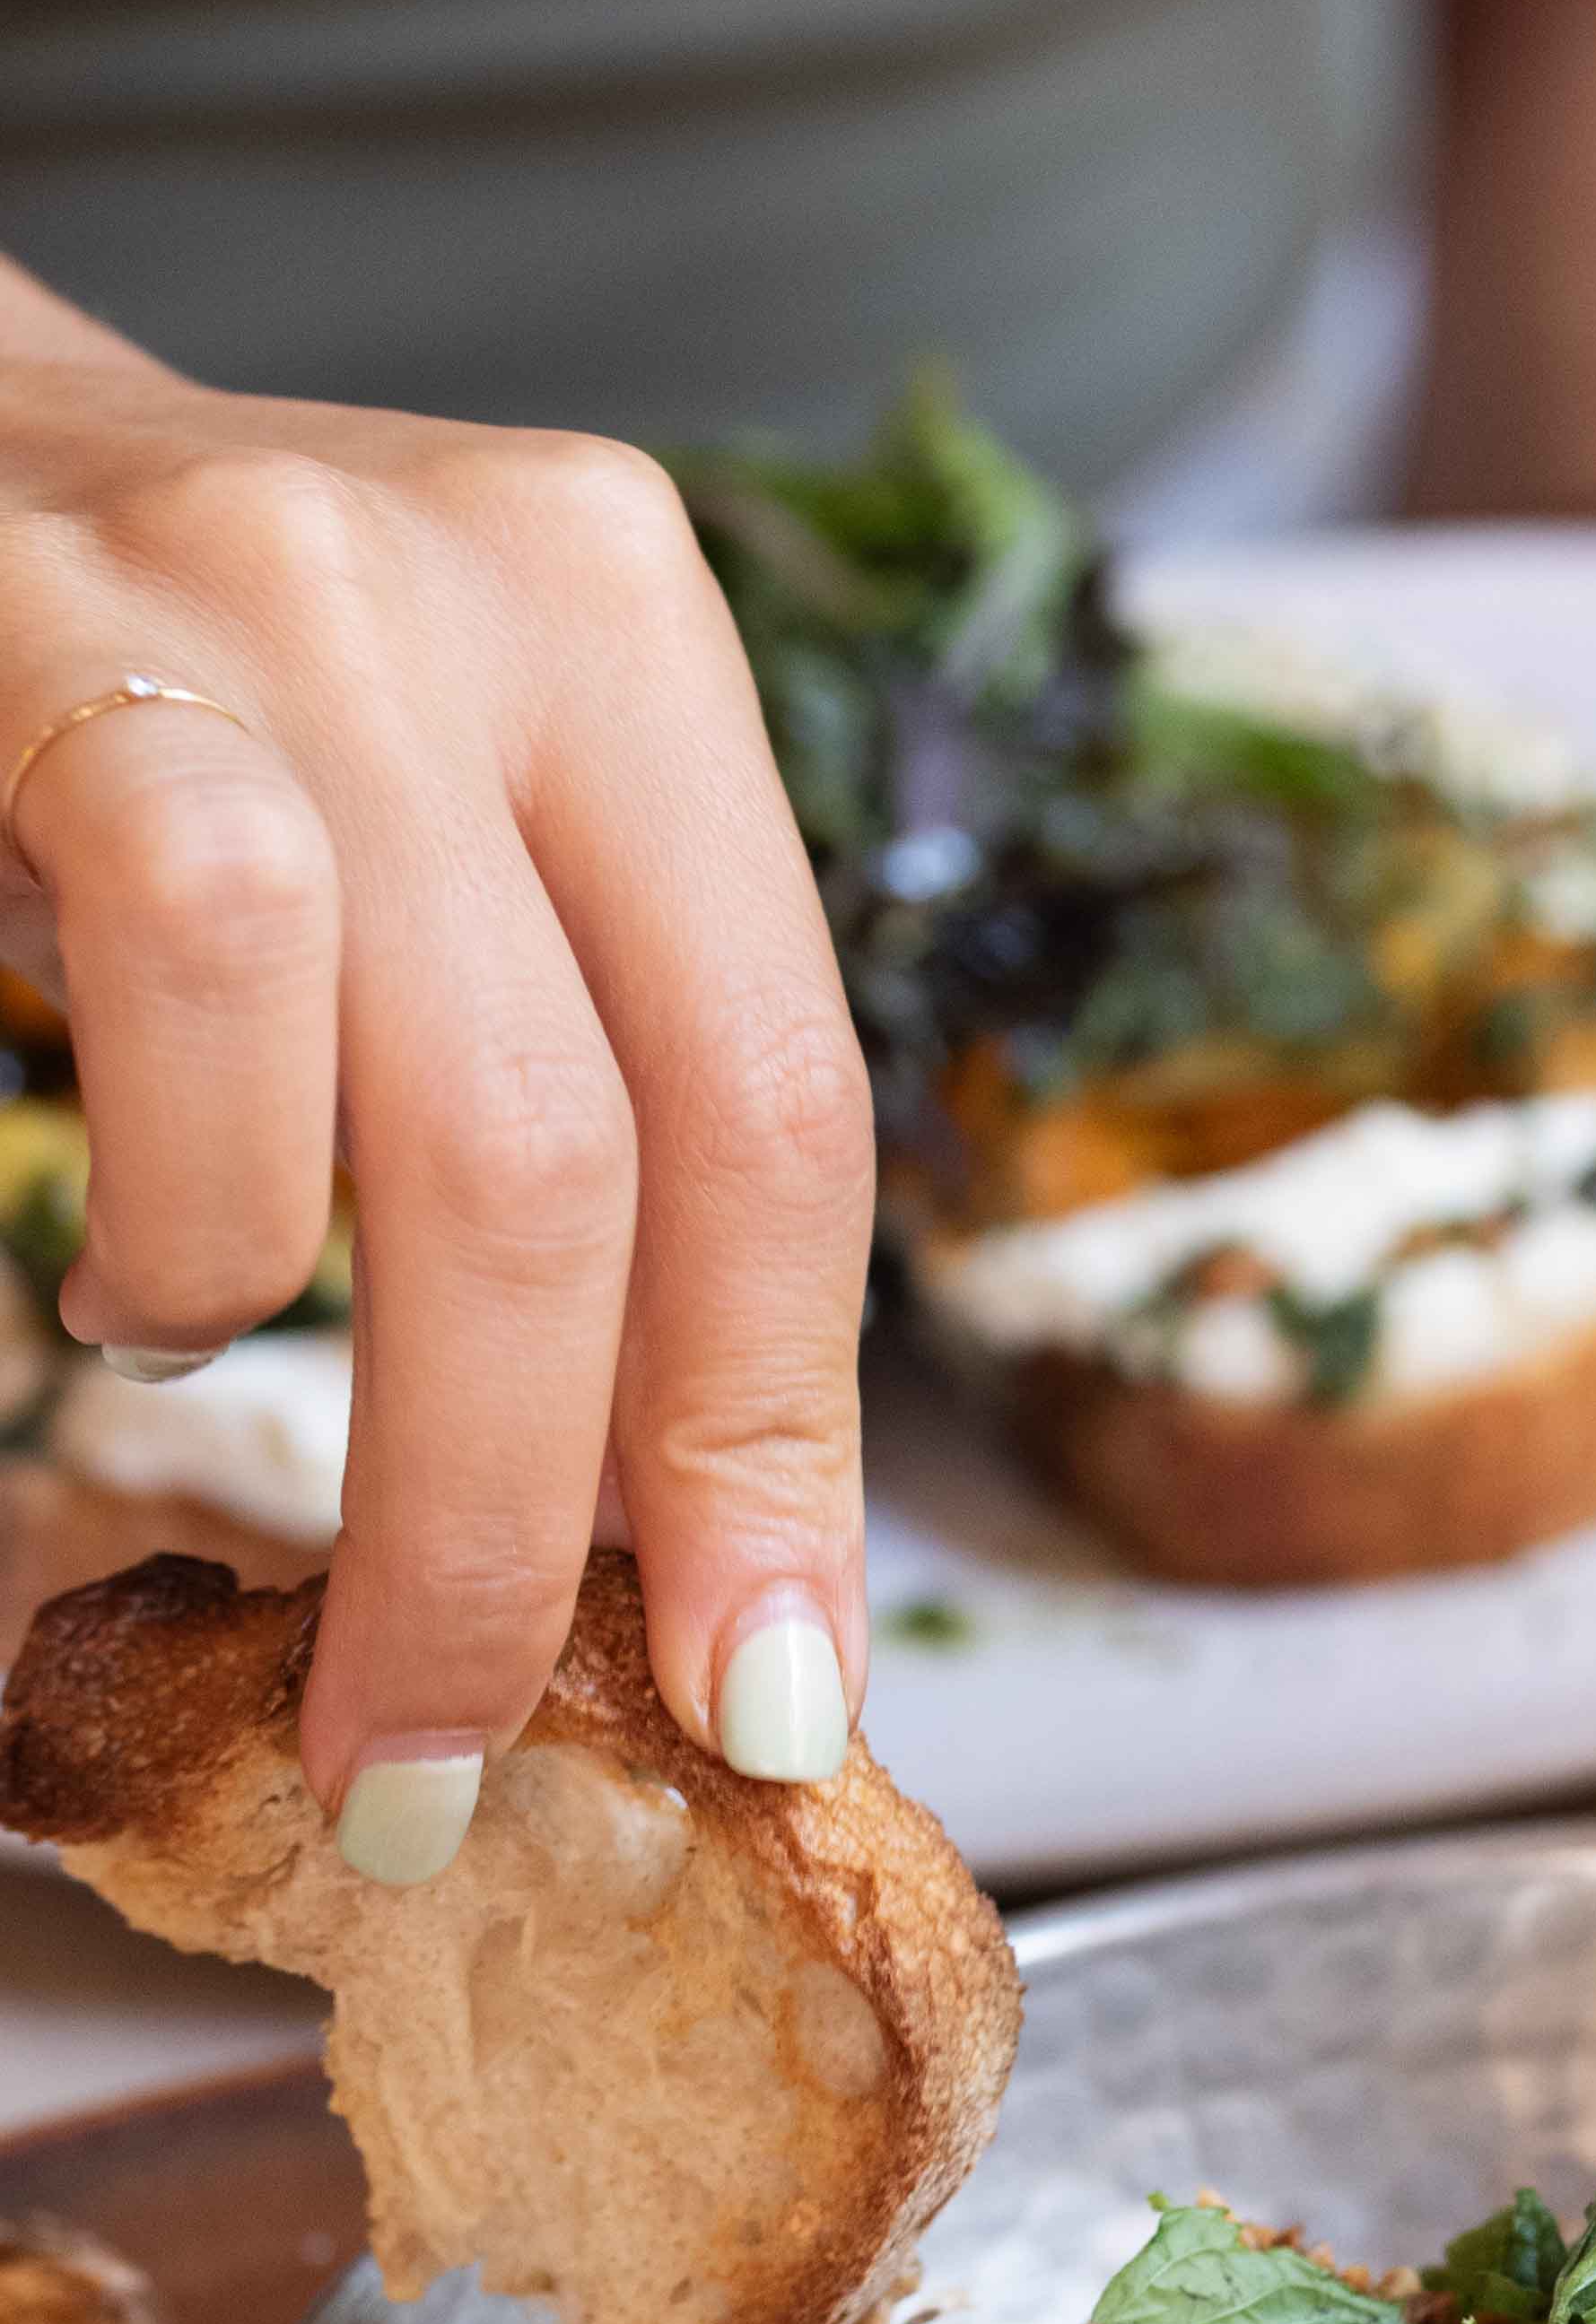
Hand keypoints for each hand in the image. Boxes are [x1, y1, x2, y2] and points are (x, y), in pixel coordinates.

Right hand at [0, 266, 876, 1867]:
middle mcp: (510, 587)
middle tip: (446, 1738)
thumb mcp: (393, 840)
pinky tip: (123, 1273)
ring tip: (210, 1371)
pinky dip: (183, 1207)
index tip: (765, 1697)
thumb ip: (538, 1093)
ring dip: (356, 1391)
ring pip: (467, 1128)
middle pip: (648, 1163)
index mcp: (639, 643)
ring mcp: (292, 585)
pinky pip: (208, 962)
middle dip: (553, 1516)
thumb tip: (641, 1522)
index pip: (794, 1113)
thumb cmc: (123, 692)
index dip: (780, 1446)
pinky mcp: (60, 623)